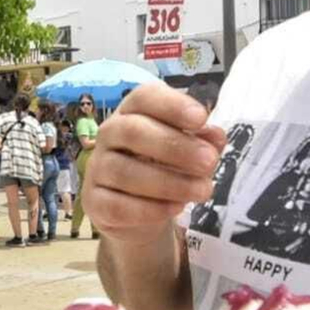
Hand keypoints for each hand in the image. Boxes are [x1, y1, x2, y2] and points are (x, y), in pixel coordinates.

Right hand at [82, 83, 226, 242]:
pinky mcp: (95, 202)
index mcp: (132, 111)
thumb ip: (203, 141)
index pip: (144, 98)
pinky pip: (118, 206)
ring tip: (203, 190)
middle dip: (174, 147)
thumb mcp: (190, 150)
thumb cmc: (165, 167)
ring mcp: (97, 168)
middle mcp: (109, 134)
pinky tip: (176, 207)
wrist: (139, 211)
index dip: (172, 106)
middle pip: (132, 132)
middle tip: (209, 162)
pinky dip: (150, 209)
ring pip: (124, 172)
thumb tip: (215, 136)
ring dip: (169, 183)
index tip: (201, 119)